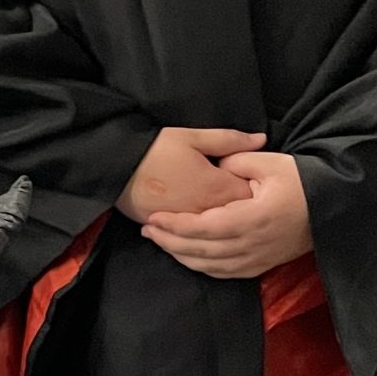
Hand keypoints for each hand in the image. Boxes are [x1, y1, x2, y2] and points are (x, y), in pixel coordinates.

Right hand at [116, 126, 264, 224]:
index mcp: (217, 187)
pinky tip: (200, 221)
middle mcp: (208, 212)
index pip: (253, 195)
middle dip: (241, 206)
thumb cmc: (155, 149)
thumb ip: (229, 140)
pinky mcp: (172, 232)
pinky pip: (196, 238)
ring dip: (222, 221)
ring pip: (218, 231)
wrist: (115, 167)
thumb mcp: (192, 137)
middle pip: (238, 216)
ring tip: (217, 206)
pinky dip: (202, 232)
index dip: (255, 186)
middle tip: (236, 192)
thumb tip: (261, 139)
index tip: (251, 178)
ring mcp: (189, 226)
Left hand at [141, 150, 312, 278]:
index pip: (206, 227)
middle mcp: (255, 244)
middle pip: (202, 251)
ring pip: (210, 266)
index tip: (154, 217)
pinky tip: (185, 255)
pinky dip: (200, 266)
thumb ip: (237, 159)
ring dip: (181, 255)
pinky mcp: (262, 266)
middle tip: (147, 229)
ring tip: (159, 240)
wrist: (333, 207)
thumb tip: (214, 164)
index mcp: (255, 218)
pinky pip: (224, 273)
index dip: (176, 225)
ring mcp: (259, 259)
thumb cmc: (301, 182)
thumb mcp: (271, 162)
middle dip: (170, 242)